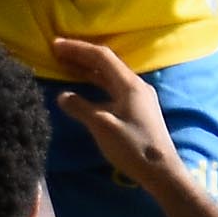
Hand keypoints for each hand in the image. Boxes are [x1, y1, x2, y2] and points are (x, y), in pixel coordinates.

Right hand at [51, 38, 180, 183]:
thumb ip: (81, 108)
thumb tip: (62, 95)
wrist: (162, 171)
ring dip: (88, 68)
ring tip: (66, 65)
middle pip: (106, 63)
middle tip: (57, 51)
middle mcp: (136, 85)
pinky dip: (96, 83)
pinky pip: (113, 88)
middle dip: (81, 55)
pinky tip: (85, 89)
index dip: (77, 48)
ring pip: (110, 76)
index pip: (101, 56)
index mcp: (129, 84)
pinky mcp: (138, 109)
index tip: (55, 45)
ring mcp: (139, 97)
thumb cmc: (133, 147)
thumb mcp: (102, 126)